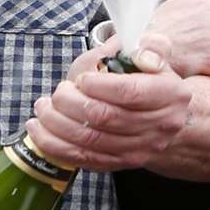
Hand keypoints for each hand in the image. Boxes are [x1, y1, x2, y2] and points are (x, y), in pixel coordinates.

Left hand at [27, 32, 192, 171]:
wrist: (161, 111)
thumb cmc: (147, 76)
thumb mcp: (153, 52)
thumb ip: (151, 46)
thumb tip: (142, 56)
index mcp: (170, 94)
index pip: (130, 92)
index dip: (98, 85)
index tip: (81, 79)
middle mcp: (160, 126)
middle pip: (105, 118)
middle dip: (70, 103)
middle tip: (58, 92)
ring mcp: (141, 149)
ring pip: (91, 141)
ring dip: (57, 124)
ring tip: (43, 108)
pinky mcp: (120, 163)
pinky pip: (83, 159)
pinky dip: (55, 145)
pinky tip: (39, 131)